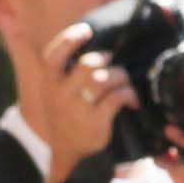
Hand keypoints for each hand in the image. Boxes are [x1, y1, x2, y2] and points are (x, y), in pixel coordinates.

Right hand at [27, 21, 134, 182]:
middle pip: (88, 64)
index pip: (54, 55)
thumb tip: (94, 46)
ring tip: (126, 83)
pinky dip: (129, 95)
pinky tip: (132, 99)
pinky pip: (116, 98)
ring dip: (121, 77)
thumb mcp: (57, 92)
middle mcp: (61, 93)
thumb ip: (68, 72)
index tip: (87, 30)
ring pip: (103, 79)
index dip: (70, 39)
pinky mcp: (96, 122)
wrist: (68, 151)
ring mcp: (78, 108)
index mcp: (50, 82)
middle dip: (107, 60)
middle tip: (114, 64)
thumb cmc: (67, 115)